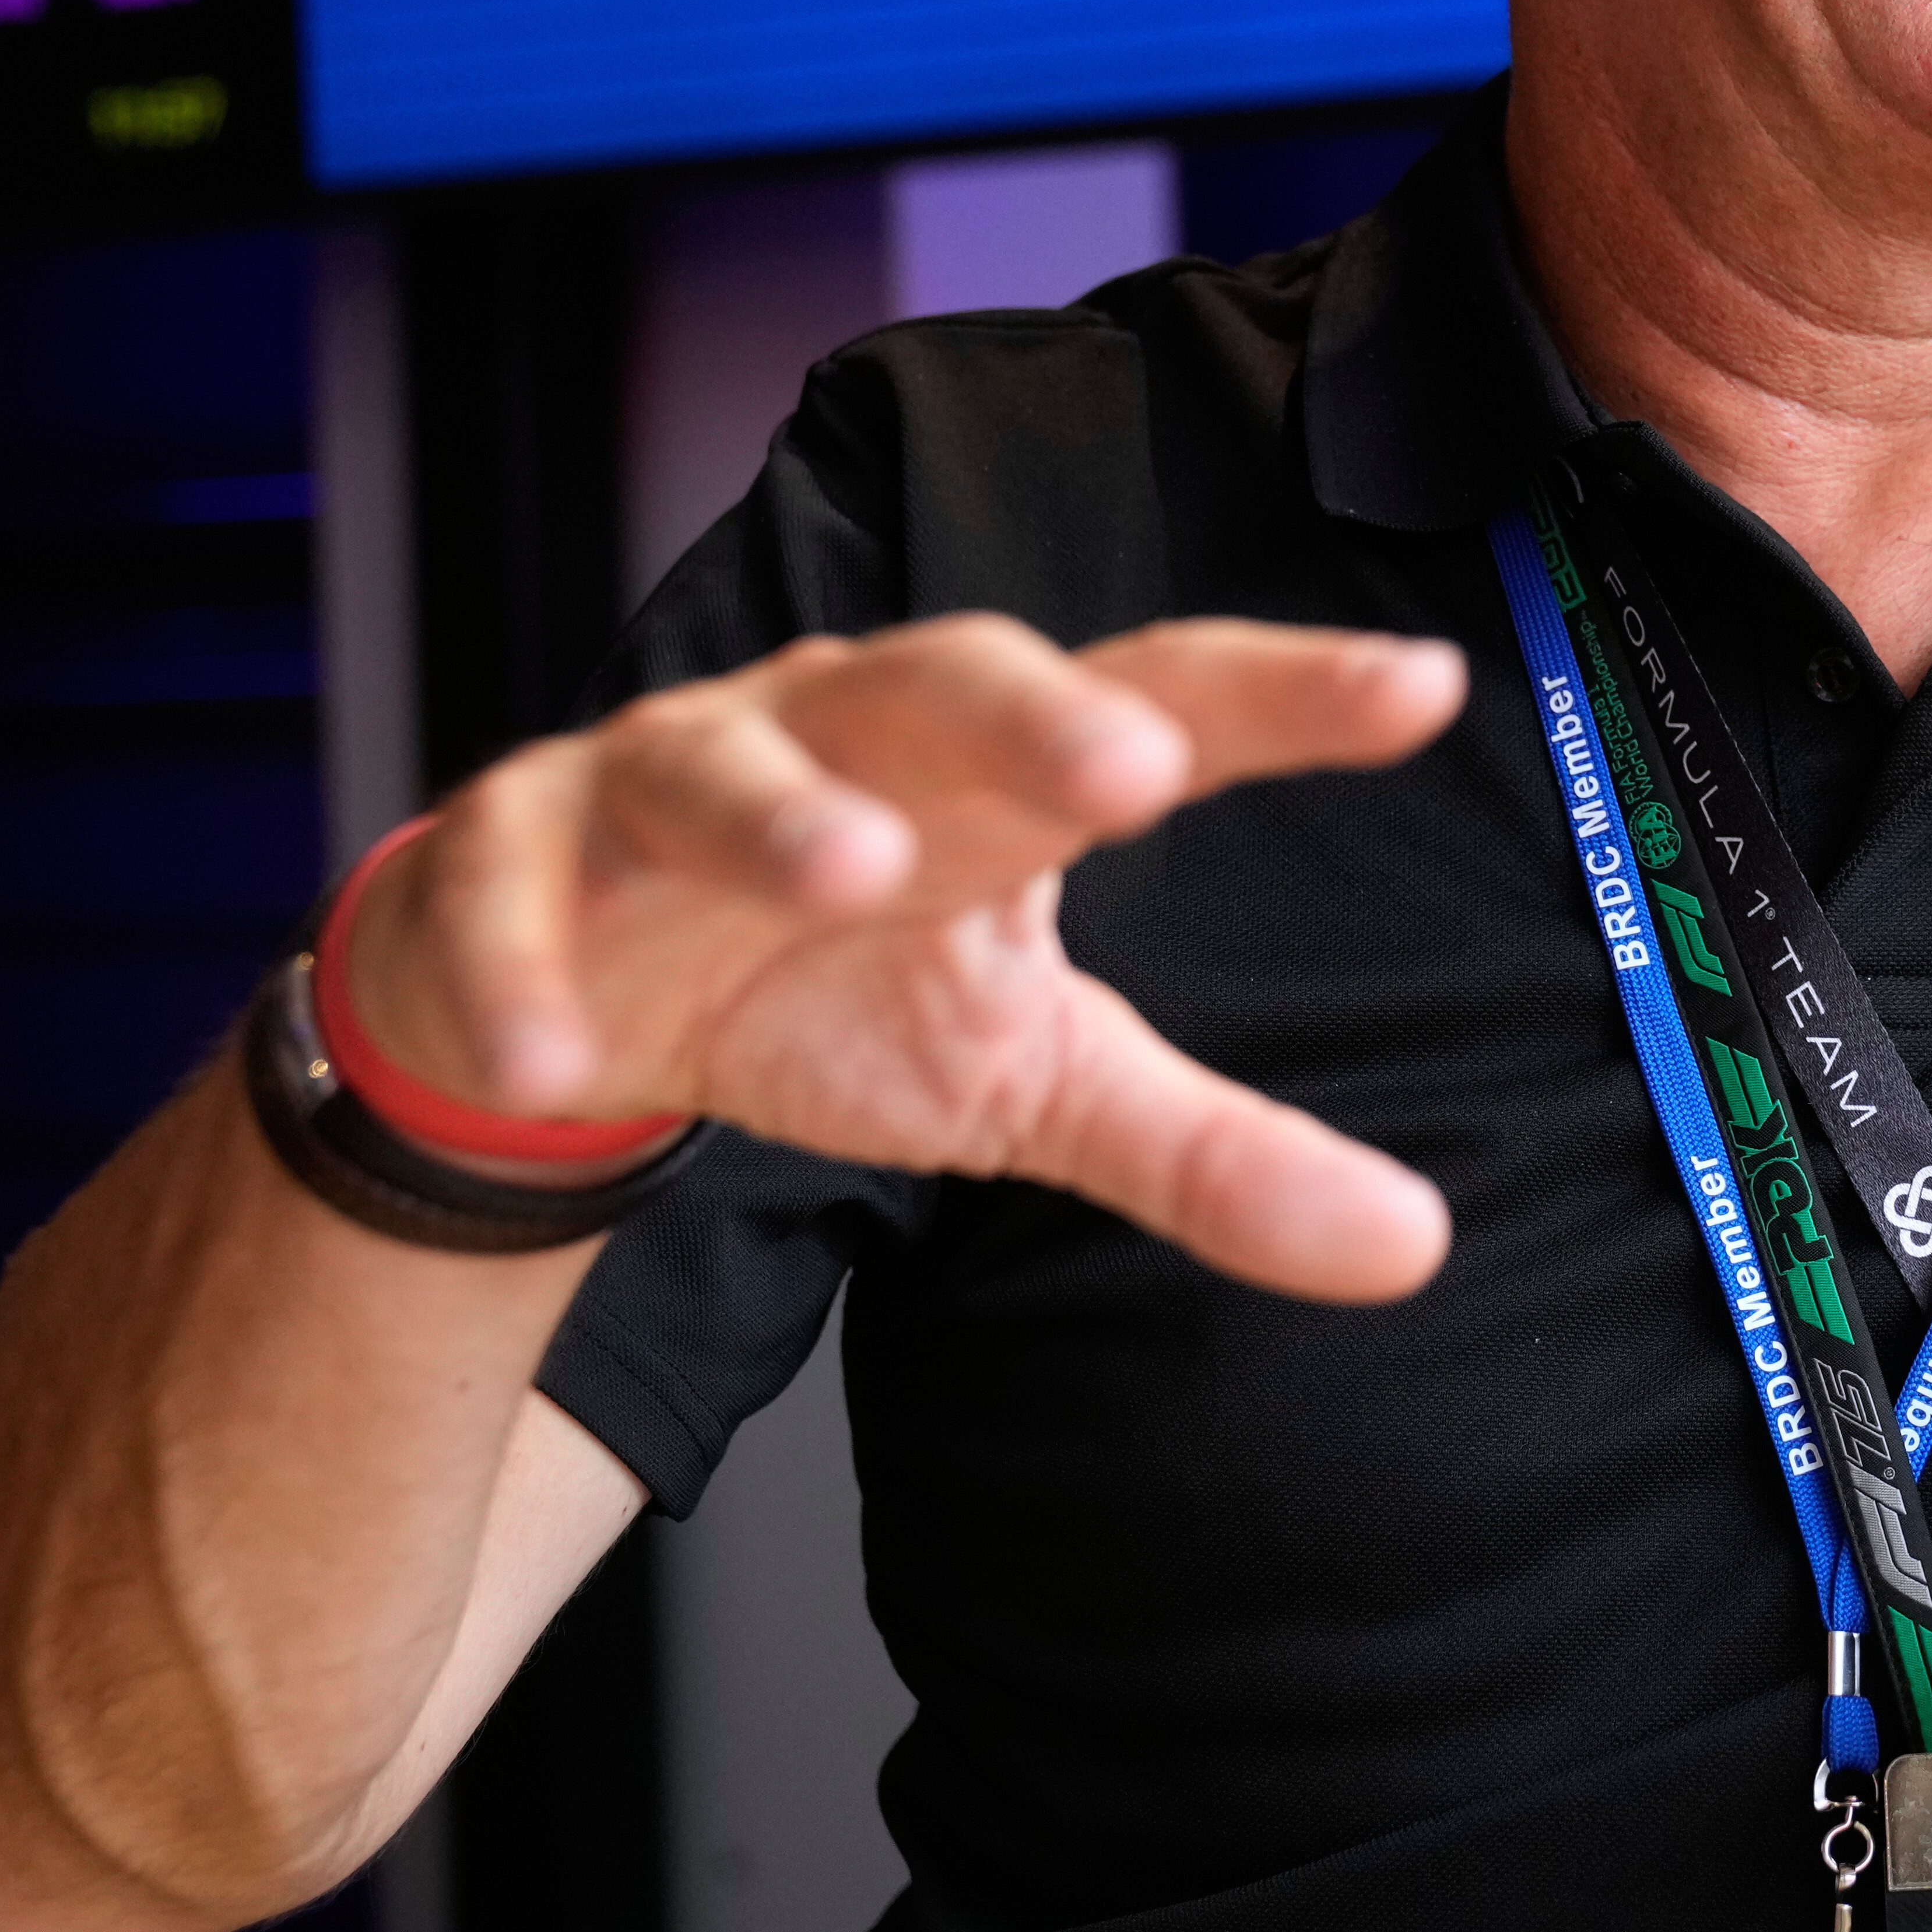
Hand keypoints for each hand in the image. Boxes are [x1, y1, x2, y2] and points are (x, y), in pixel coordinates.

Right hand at [343, 615, 1465, 1303]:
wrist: (579, 997)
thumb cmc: (827, 992)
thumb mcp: (1032, 1078)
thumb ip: (1213, 1152)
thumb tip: (1411, 1246)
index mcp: (988, 777)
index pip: (1160, 702)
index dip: (1288, 689)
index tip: (1426, 685)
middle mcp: (839, 735)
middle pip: (945, 685)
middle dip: (1034, 716)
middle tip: (1136, 765)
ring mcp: (661, 779)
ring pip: (719, 765)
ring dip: (778, 812)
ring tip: (846, 870)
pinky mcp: (509, 854)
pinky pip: (505, 896)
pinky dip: (524, 965)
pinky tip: (554, 1049)